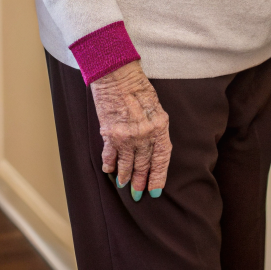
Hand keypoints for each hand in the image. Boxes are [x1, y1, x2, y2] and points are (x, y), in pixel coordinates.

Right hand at [90, 60, 171, 199]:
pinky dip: (109, 165)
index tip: (155, 190)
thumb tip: (151, 146)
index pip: (161, 159)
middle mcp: (144, 135)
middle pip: (143, 165)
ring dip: (125, 177)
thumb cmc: (137, 86)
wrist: (116, 73)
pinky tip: (109, 171)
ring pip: (126, 164)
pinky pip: (110, 155)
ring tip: (124, 186)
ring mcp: (126, 136)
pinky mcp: (109, 133)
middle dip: (140, 182)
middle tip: (138, 195)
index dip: (158, 176)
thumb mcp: (155, 106)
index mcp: (160, 126)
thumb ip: (155, 127)